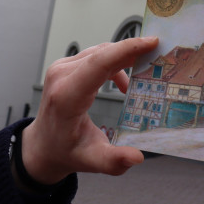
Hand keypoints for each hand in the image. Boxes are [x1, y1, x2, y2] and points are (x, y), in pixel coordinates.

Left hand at [21, 37, 158, 184]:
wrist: (42, 145)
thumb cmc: (65, 151)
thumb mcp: (90, 160)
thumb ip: (113, 161)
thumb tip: (136, 157)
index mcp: (67, 96)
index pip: (100, 63)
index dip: (127, 49)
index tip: (152, 42)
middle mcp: (61, 77)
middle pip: (104, 53)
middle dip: (134, 50)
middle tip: (160, 55)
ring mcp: (61, 68)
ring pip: (102, 51)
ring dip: (125, 57)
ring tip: (146, 68)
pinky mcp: (66, 66)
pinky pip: (96, 56)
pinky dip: (115, 62)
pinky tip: (123, 82)